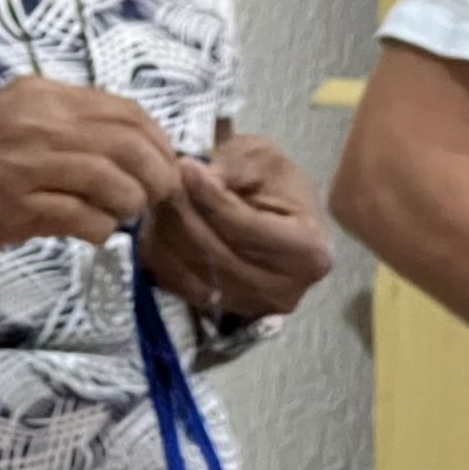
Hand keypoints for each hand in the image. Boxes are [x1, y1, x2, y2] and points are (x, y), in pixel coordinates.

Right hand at [0, 77, 183, 256]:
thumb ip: (51, 124)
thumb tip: (111, 148)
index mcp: (36, 96)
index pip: (124, 111)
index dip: (157, 140)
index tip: (161, 163)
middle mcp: (37, 123)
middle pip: (131, 144)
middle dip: (156, 175)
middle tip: (155, 197)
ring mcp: (28, 167)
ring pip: (116, 182)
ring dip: (130, 205)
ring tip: (120, 217)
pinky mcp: (17, 210)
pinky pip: (86, 220)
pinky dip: (100, 230)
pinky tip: (90, 234)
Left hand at [143, 134, 333, 317]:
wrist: (279, 217)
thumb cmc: (278, 185)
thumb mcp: (264, 159)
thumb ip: (235, 167)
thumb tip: (194, 175)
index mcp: (309, 253)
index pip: (247, 229)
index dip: (211, 198)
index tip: (185, 167)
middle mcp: (285, 290)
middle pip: (216, 254)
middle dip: (183, 212)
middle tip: (164, 180)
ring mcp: (252, 306)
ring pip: (191, 270)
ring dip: (166, 231)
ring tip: (161, 196)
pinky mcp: (222, 310)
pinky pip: (176, 283)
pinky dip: (161, 252)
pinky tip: (159, 223)